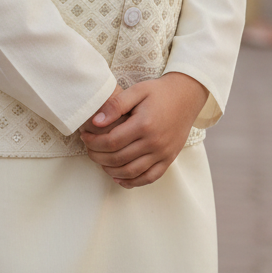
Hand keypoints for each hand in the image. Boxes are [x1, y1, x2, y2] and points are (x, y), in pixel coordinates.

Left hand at [79, 72, 208, 188]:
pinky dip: (132, 182)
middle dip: (98, 156)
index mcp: (144, 124)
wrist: (187, 96)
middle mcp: (154, 142)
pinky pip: (149, 177)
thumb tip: (95, 122)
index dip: (94, 142)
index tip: (85, 137)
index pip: (111, 141)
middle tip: (89, 149)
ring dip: (111, 170)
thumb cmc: (159, 92)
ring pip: (131, 171)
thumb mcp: (137, 90)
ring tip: (100, 162)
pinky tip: (119, 177)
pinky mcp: (169, 159)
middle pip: (118, 159)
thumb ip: (116, 105)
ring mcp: (163, 153)